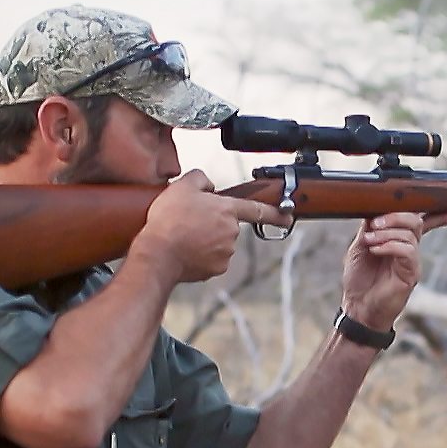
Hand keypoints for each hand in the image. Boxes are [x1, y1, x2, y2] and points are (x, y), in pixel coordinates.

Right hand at [129, 170, 291, 283]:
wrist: (158, 253)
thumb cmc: (168, 219)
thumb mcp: (181, 187)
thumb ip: (200, 179)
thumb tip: (209, 186)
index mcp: (227, 210)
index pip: (256, 208)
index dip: (274, 212)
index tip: (288, 217)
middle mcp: (231, 232)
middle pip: (227, 226)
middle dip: (213, 224)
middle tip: (189, 222)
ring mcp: (226, 253)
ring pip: (219, 243)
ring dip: (206, 240)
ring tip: (184, 237)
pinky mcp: (216, 269)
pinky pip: (212, 259)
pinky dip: (201, 256)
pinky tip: (185, 251)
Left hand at [339, 211, 446, 330]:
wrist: (358, 306)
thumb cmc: (359, 278)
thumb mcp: (360, 246)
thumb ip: (369, 227)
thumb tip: (376, 209)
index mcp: (400, 240)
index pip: (423, 222)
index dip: (439, 213)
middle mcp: (410, 249)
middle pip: (416, 221)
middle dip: (396, 216)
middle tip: (375, 223)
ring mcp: (412, 261)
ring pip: (410, 234)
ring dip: (387, 232)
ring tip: (370, 241)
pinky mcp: (412, 273)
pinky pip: (408, 251)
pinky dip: (390, 245)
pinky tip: (376, 250)